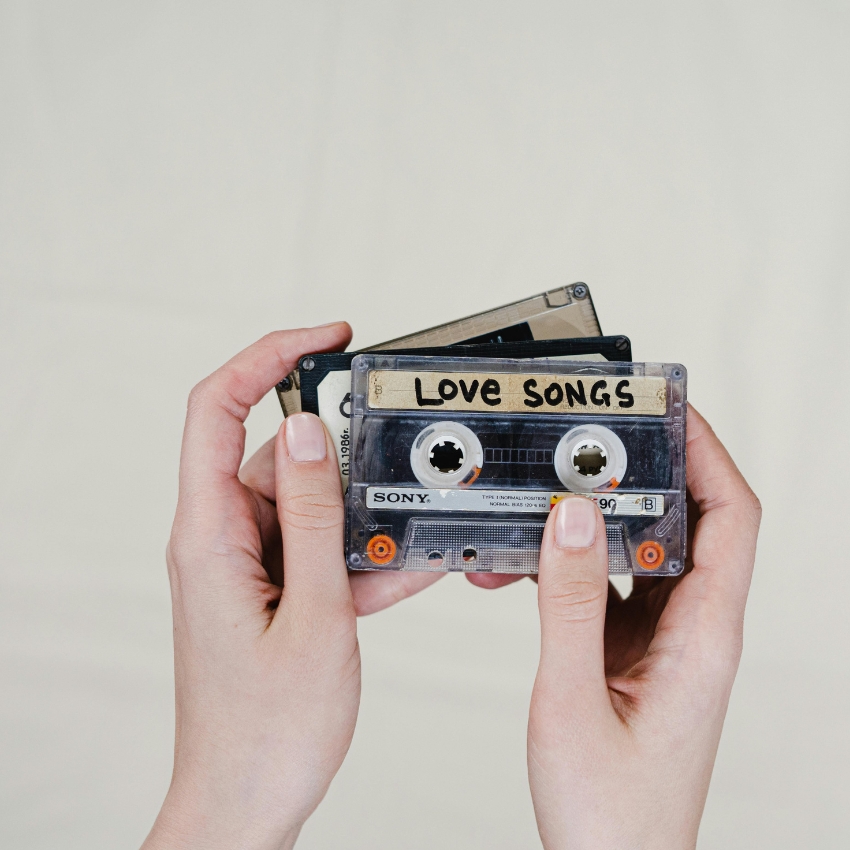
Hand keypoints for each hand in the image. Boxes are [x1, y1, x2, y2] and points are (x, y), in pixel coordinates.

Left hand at [142, 326, 440, 849]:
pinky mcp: (270, 586)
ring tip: (406, 547)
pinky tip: (400, 573)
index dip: (268, 357)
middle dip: (346, 465)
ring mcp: (247, 562)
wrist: (249, 800)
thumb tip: (313, 431)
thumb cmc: (268, 727)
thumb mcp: (315, 612)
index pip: (218, 407)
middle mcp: (221, 538)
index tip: (327, 338)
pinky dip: (360, 555)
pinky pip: (318, 547)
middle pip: (283, 457)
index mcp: (209, 534)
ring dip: (362, 520)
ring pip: (310, 505)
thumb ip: (314, 515)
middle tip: (399, 479)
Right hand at [527, 405, 760, 849]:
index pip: (730, 517)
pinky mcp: (632, 653)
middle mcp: (694, 630)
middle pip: (686, 520)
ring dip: (595, 520)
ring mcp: (663, 641)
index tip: (668, 408)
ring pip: (641, 551)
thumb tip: (569, 515)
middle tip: (594, 436)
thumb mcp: (574, 697)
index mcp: (704, 636)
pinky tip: (529, 562)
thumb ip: (569, 602)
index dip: (707, 452)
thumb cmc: (611, 814)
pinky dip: (571, 563)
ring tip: (547, 497)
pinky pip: (608, 585)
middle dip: (643, 470)